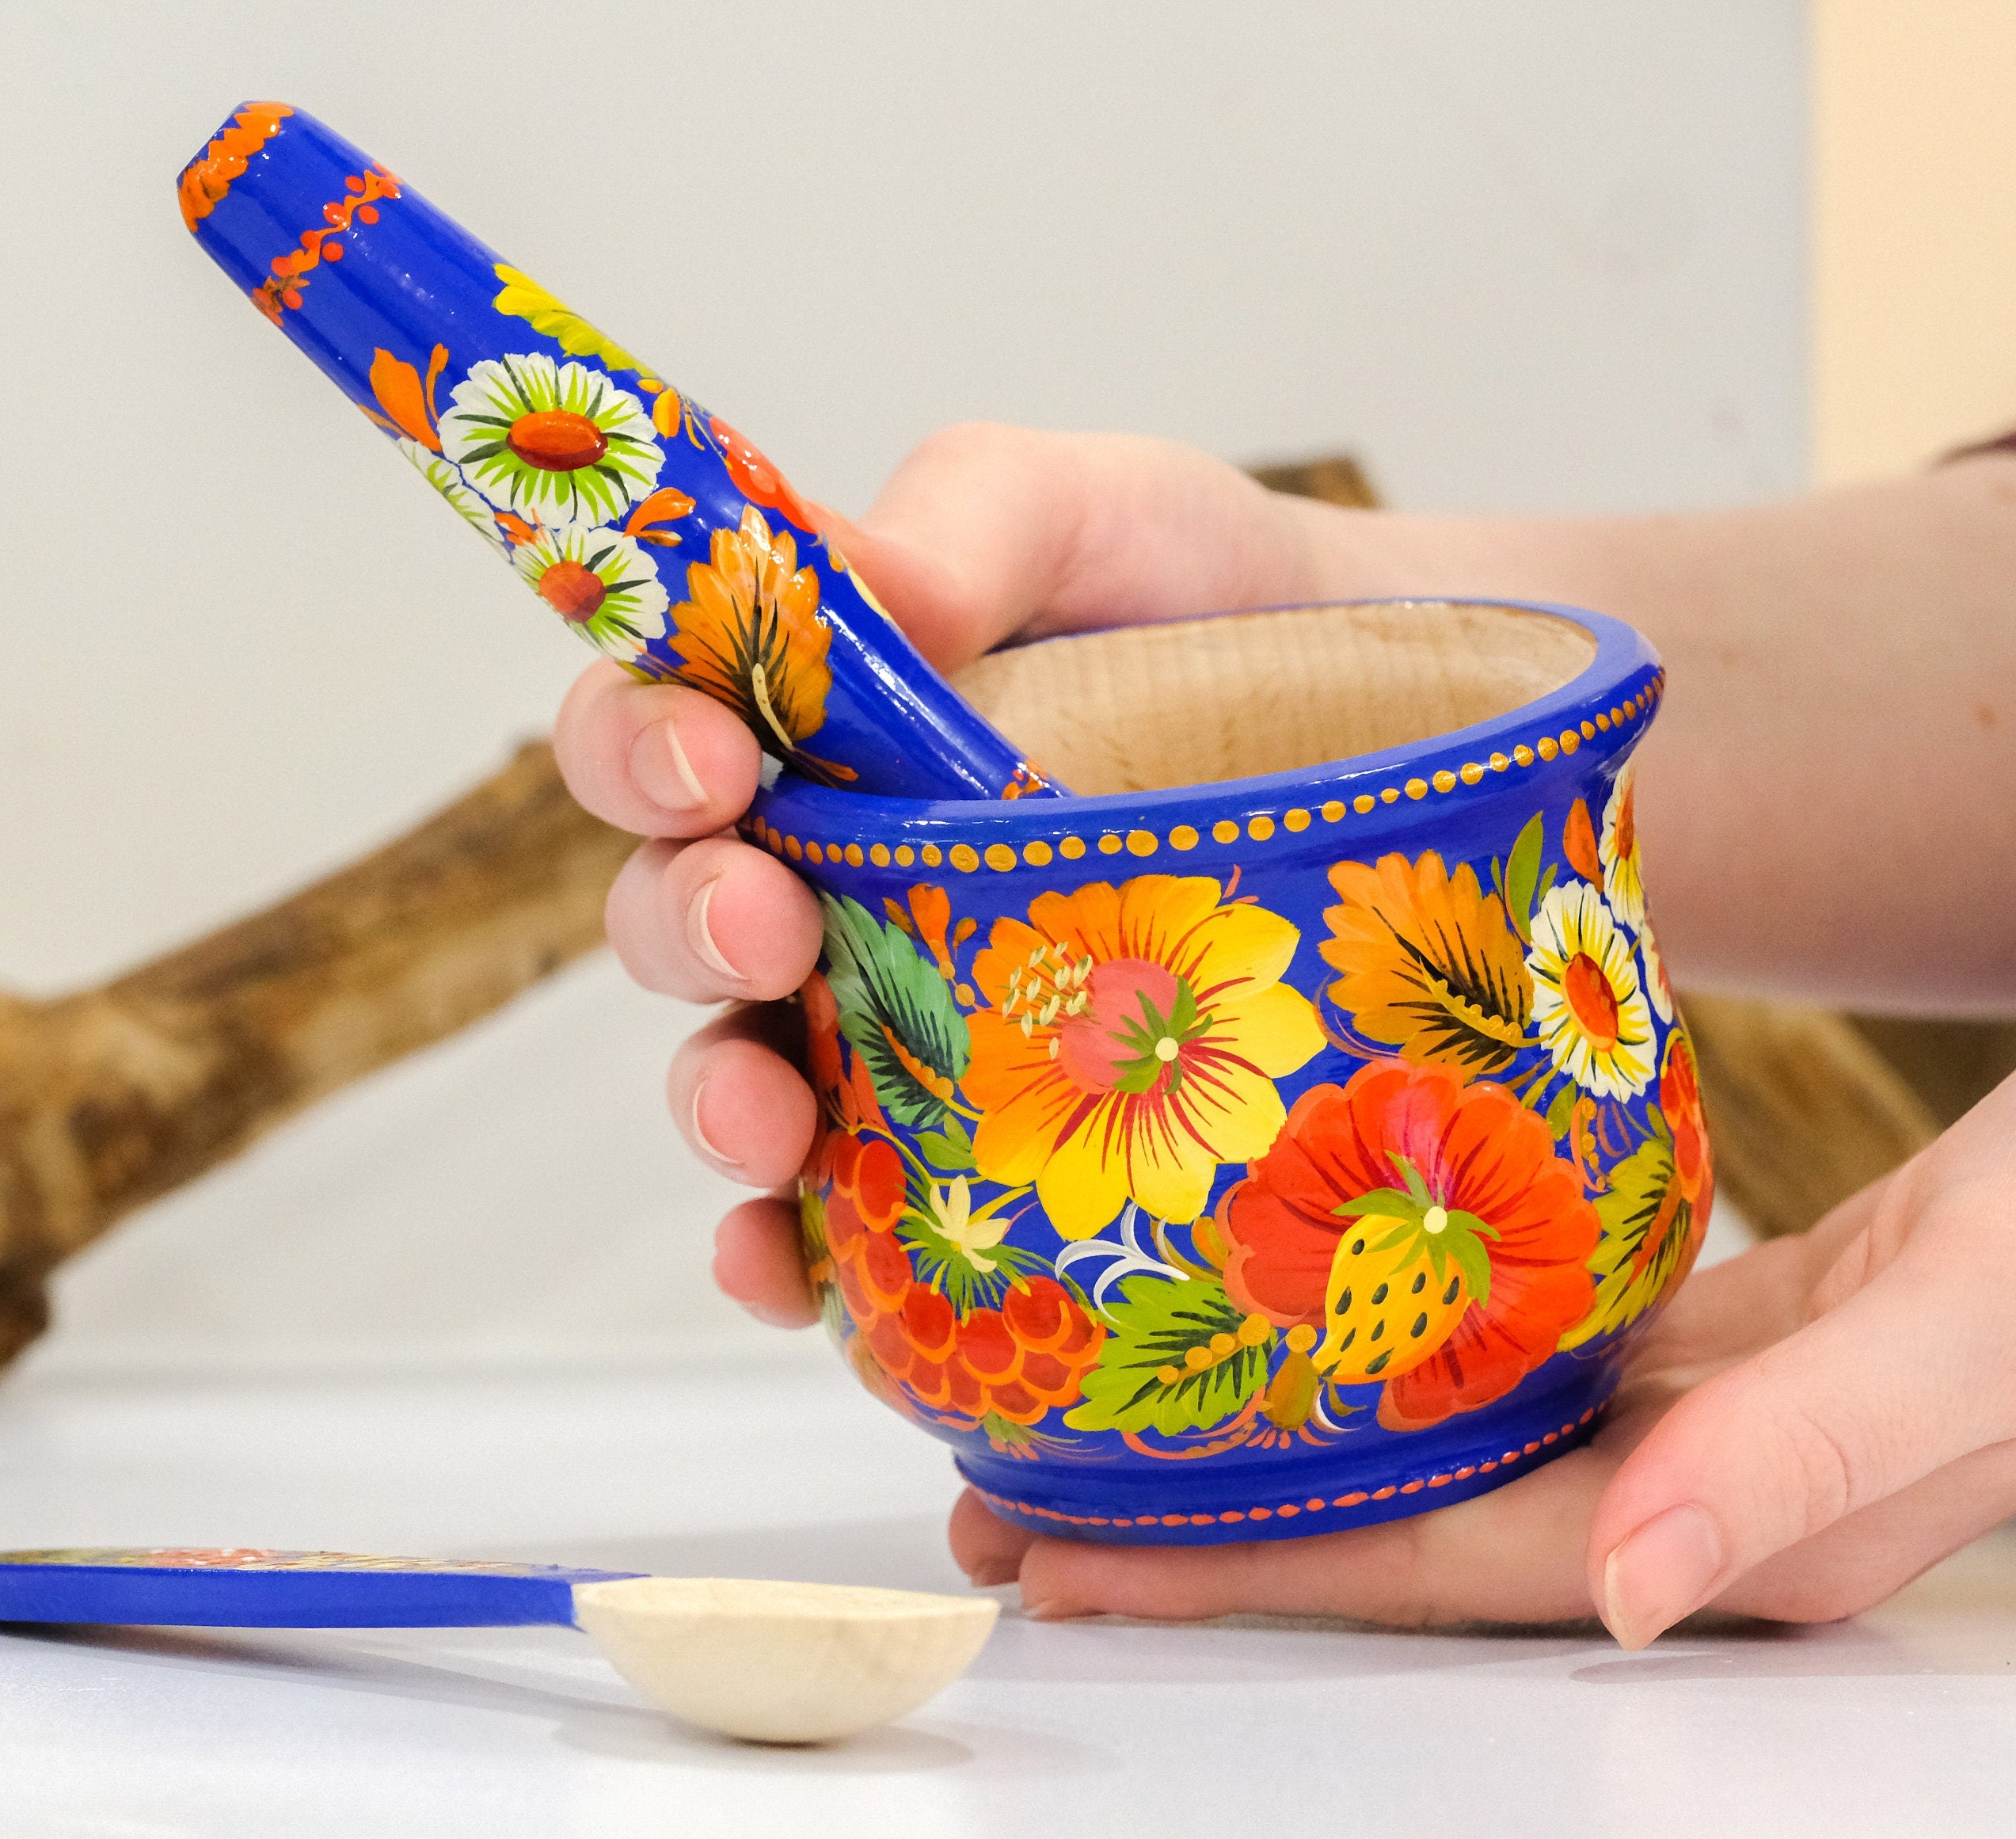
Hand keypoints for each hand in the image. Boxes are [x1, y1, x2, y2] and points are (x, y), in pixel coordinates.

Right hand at [552, 425, 1347, 1324]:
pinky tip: (800, 1266)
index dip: (640, 753)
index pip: (652, 735)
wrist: (1375, 717)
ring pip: (737, 1066)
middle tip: (768, 925)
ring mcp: (883, 1005)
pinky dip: (793, 1247)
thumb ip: (967, 521)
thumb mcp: (1090, 511)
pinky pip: (837, 1210)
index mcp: (804, 717)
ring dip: (725, 1101)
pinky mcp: (962, 1120)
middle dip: (690, 926)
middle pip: (673, 913)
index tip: (715, 767)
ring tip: (773, 1126)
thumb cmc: (1200, 602)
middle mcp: (817, 869)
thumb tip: (867, 594)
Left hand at [954, 1010, 2015, 1643]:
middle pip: (1398, 1526)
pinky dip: (1391, 1345)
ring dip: (1275, 1438)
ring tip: (1106, 1410)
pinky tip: (1310, 1310)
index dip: (1238, 1572)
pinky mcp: (1719, 1325)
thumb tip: (1630, 1593)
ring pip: (1439, 1441)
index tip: (1061, 1557)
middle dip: (1202, 1527)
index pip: (1428, 1564)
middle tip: (1011, 1490)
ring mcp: (1705, 1412)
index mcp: (1740, 1525)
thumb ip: (1809, 1451)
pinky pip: (1511, 1359)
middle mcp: (1702, 1491)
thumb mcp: (1992, 1319)